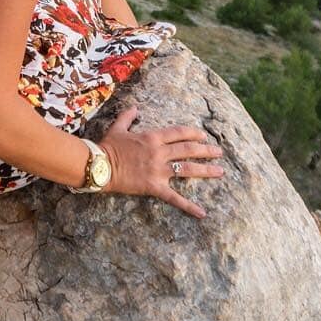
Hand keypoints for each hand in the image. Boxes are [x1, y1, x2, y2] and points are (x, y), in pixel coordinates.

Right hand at [99, 105, 223, 218]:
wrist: (100, 165)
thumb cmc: (108, 146)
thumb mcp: (118, 127)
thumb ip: (128, 116)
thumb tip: (135, 107)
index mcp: (152, 137)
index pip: (178, 133)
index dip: (192, 133)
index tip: (203, 135)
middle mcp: (159, 152)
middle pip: (187, 149)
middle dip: (206, 150)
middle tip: (219, 152)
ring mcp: (158, 170)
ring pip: (187, 169)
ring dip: (205, 170)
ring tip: (220, 171)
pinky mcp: (154, 187)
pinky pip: (175, 197)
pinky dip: (189, 206)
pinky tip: (202, 213)